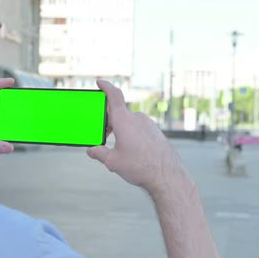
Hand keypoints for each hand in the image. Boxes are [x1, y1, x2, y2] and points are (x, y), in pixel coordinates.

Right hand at [86, 80, 182, 195]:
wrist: (167, 175)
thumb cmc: (140, 167)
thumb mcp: (113, 161)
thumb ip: (99, 153)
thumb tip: (91, 150)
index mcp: (124, 120)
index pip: (114, 96)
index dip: (106, 86)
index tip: (100, 82)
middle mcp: (137, 118)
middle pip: (119, 114)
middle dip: (109, 123)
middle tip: (104, 136)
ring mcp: (148, 124)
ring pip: (130, 123)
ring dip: (122, 130)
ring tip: (120, 150)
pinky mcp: (156, 131)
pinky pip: (140, 129)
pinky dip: (133, 135)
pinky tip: (133, 151)